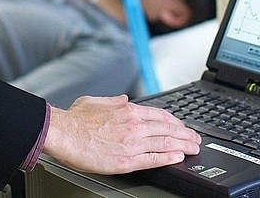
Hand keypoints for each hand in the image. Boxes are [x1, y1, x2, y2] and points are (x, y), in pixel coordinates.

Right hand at [42, 95, 200, 174]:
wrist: (63, 133)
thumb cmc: (75, 119)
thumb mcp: (96, 100)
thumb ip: (113, 101)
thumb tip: (123, 99)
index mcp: (127, 109)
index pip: (159, 114)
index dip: (174, 121)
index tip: (182, 125)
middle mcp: (133, 125)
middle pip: (167, 129)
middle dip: (185, 134)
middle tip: (196, 138)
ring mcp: (131, 143)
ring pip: (165, 143)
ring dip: (183, 145)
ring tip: (194, 148)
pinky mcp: (126, 160)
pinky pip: (153, 159)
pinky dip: (168, 158)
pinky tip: (178, 157)